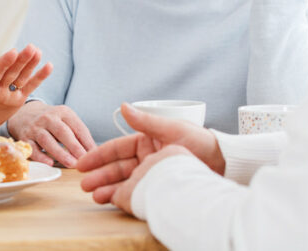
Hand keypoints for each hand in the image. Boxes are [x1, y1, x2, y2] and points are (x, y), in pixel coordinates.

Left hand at [0, 45, 52, 130]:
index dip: (3, 62)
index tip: (12, 51)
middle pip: (11, 71)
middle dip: (21, 60)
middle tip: (31, 47)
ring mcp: (8, 91)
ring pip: (21, 76)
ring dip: (30, 64)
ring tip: (38, 51)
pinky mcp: (17, 99)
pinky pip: (29, 87)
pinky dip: (39, 77)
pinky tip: (49, 65)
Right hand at [7, 101, 94, 167]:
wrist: (25, 114)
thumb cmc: (52, 121)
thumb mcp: (66, 119)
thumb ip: (79, 134)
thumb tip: (94, 153)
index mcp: (62, 112)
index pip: (77, 127)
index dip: (87, 141)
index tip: (95, 154)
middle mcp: (47, 118)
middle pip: (62, 132)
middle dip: (74, 147)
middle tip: (84, 160)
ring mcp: (35, 127)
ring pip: (47, 140)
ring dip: (60, 153)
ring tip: (72, 164)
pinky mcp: (25, 138)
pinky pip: (32, 148)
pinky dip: (41, 157)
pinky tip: (50, 163)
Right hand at [77, 103, 224, 205]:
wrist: (225, 164)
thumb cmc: (202, 142)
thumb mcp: (172, 128)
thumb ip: (145, 121)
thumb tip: (123, 106)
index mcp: (145, 142)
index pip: (116, 149)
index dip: (98, 155)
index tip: (83, 163)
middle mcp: (145, 158)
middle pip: (116, 168)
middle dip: (99, 175)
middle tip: (84, 184)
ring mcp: (151, 174)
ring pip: (124, 182)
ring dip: (108, 188)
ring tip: (95, 196)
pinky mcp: (158, 188)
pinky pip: (137, 192)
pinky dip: (123, 196)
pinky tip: (112, 201)